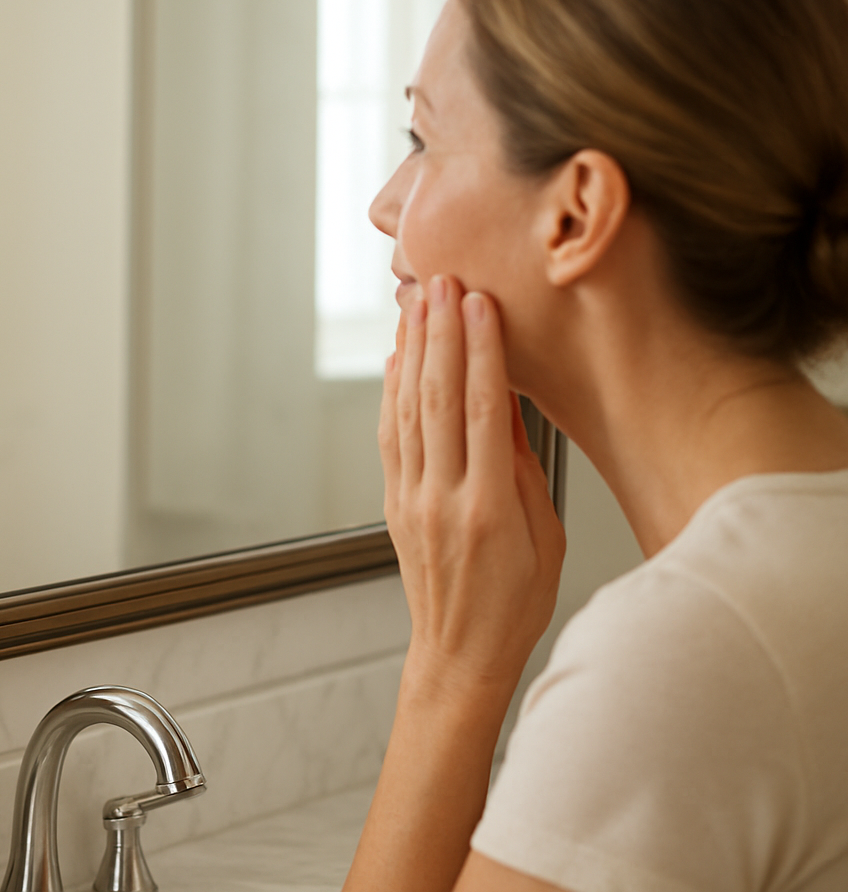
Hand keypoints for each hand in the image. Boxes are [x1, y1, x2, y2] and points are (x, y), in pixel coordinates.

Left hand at [378, 276, 564, 696]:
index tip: (478, 304)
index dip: (479, 351)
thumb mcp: (544, 535)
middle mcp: (442, 498)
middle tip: (439, 282)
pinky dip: (392, 392)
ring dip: (411, 352)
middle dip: (438, 334)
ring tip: (415, 304)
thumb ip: (522, 468)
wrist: (461, 653)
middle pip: (438, 399)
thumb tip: (508, 403)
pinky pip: (391, 435)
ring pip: (406, 410)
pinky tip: (397, 360)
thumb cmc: (515, 602)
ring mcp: (411, 499)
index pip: (483, 411)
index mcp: (488, 507)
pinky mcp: (394, 503)